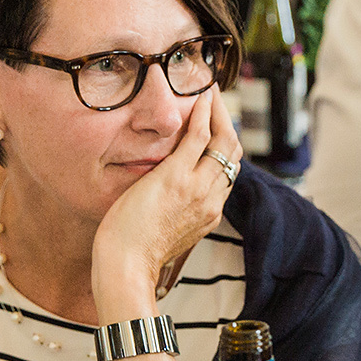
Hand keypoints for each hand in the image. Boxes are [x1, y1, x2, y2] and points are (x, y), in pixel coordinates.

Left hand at [90, 85, 243, 319]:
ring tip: (211, 94)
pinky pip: (200, 137)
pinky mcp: (177, 177)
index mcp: (209, 214)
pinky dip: (204, 114)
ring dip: (219, 113)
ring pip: (224, 141)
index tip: (217, 129)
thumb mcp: (165, 235)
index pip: (227, 174)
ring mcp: (197, 188)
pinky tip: (201, 98)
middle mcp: (211, 200)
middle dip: (228, 124)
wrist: (127, 266)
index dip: (225, 148)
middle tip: (218, 103)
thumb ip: (173, 216)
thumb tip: (164, 205)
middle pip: (233, 154)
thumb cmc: (133, 255)